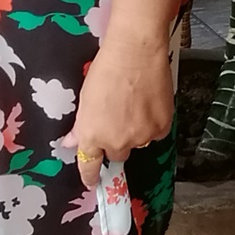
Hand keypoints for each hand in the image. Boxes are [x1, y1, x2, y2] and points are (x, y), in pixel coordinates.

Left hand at [73, 28, 171, 188]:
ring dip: (136, 132)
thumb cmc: (106, 70)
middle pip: (117, 154)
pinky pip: (156, 134)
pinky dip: (153, 124)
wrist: (136, 53)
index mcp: (91, 135)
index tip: (92, 181)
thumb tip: (73, 141)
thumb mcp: (85, 98)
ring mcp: (140, 137)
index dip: (91, 175)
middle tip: (118, 119)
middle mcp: (116, 142)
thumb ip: (81, 125)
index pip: (89, 166)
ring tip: (135, 104)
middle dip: (116, 141)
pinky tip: (149, 103)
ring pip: (138, 144)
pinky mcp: (161, 128)